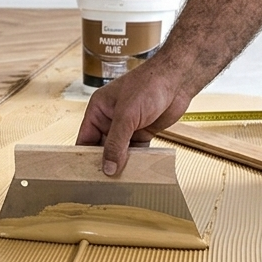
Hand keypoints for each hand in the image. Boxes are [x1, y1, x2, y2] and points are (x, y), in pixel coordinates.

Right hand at [76, 58, 194, 174]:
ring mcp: (127, 127)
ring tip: (118, 180)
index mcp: (98, 110)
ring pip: (119, 151)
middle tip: (103, 182)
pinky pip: (135, 151)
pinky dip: (136, 160)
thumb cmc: (149, 85)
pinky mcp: (142, 132)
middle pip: (101, 147)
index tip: (85, 173)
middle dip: (103, 162)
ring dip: (120, 163)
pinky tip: (136, 171)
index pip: (85, 138)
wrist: (177, 80)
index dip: (84, 155)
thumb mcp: (127, 115)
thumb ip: (116, 143)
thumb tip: (107, 167)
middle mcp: (110, 119)